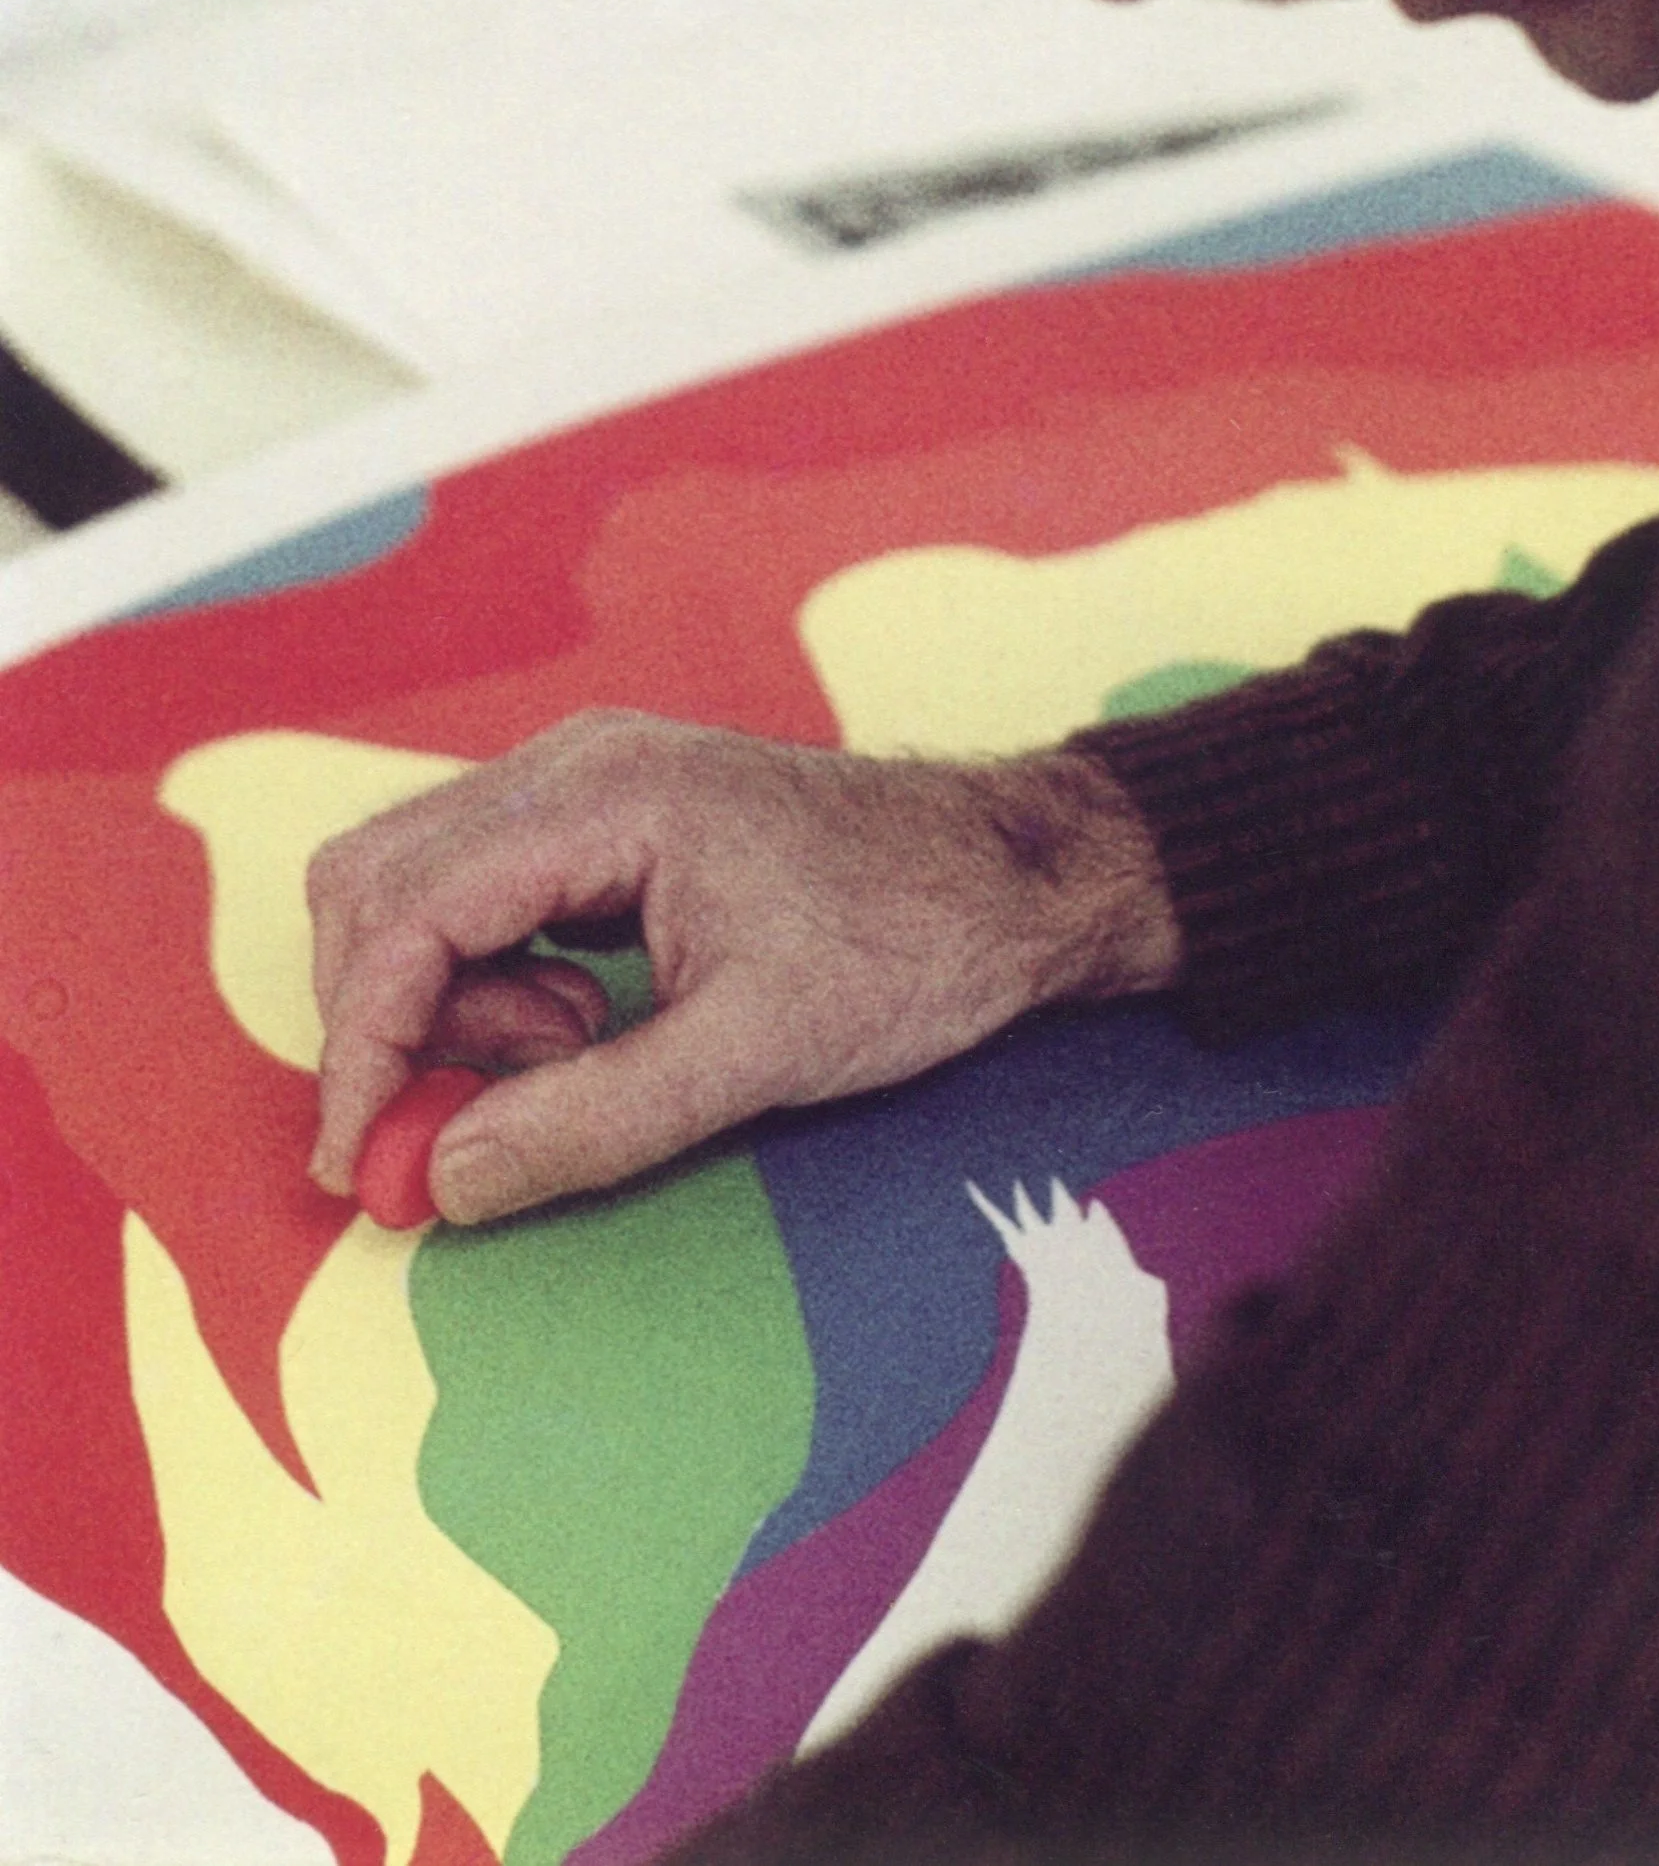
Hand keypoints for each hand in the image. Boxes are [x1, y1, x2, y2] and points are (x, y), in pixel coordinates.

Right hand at [306, 710, 1179, 1225]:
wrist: (1013, 876)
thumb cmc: (909, 942)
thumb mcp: (756, 1056)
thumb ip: (592, 1120)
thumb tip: (444, 1179)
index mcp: (608, 795)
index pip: (407, 912)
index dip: (364, 1046)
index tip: (364, 1162)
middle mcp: (577, 761)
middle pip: (380, 879)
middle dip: (397, 1016)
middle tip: (490, 1105)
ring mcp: (589, 776)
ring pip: (420, 881)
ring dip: (451, 995)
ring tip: (573, 1052)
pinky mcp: (606, 811)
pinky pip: (481, 884)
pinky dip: (490, 969)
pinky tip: (588, 1021)